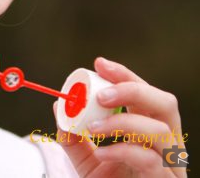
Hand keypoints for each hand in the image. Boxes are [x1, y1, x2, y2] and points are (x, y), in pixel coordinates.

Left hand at [53, 57, 186, 176]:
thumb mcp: (86, 160)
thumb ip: (73, 135)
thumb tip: (59, 106)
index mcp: (151, 131)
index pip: (145, 93)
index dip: (125, 75)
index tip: (99, 64)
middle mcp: (167, 145)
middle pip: (165, 103)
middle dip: (132, 90)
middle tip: (101, 94)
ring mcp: (171, 166)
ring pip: (160, 131)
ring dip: (123, 122)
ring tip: (94, 127)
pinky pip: (150, 161)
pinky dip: (124, 151)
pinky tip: (104, 154)